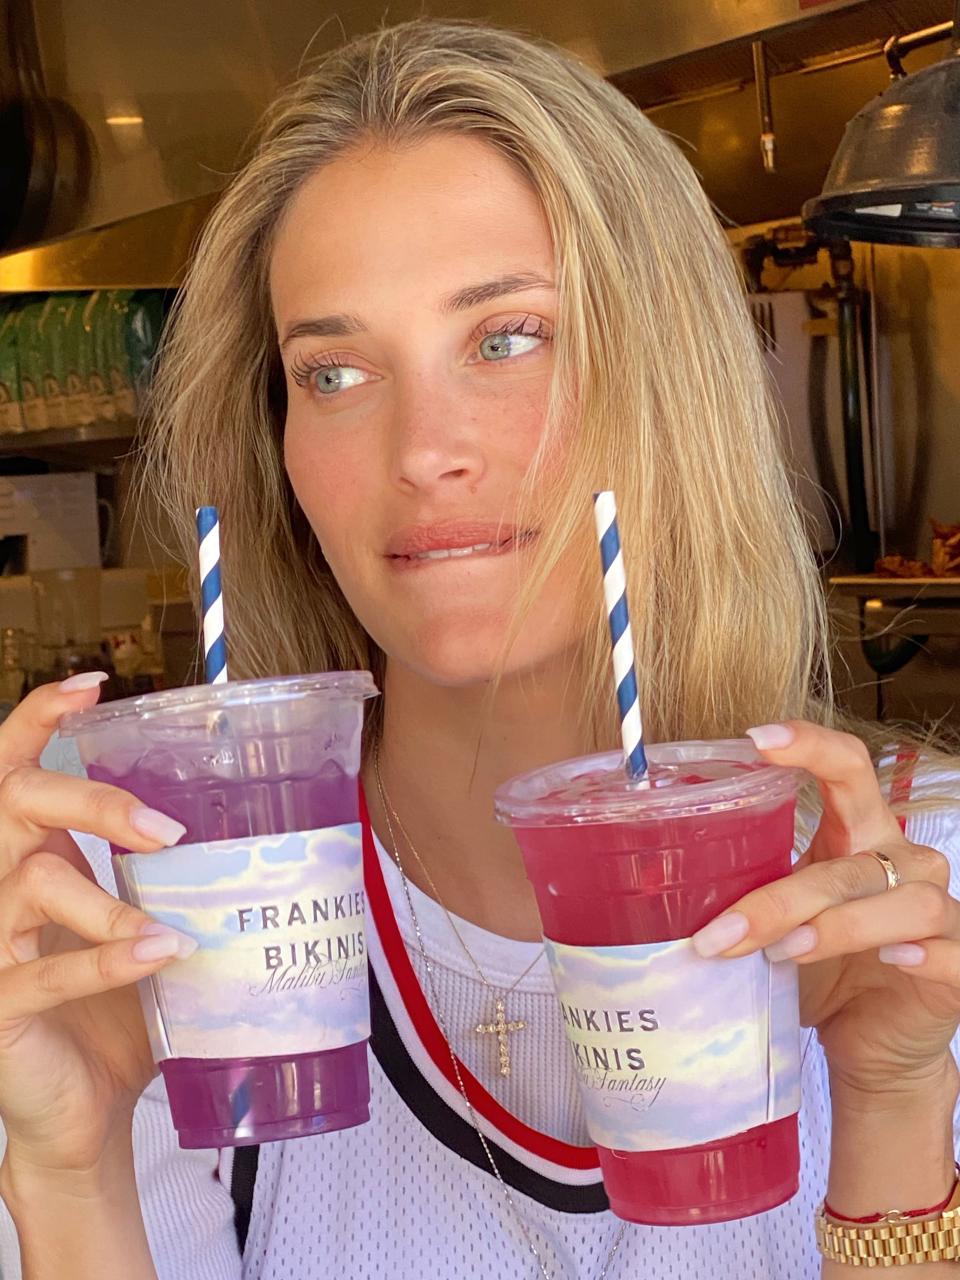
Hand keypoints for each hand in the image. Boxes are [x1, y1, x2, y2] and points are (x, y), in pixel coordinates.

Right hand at [0, 677, 194, 1176]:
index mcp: (29, 854)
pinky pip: (41, 973)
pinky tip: (157, 954)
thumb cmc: (115, 1010)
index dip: (38, 719)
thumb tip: (255, 827)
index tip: (92, 687)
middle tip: (162, 828)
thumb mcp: (139, 924)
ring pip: (30, 882)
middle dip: (91, 800)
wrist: (86, 1111)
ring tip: (175, 928)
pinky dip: (105, 960)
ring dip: (108, 902)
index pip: (13, 767)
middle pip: (14, 802)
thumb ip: (162, 877)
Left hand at [690, 721, 959, 1098]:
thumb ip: (738, 896)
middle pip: (852, 857)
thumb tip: (647, 893)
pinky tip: (890, 960)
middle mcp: (902, 862)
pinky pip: (950, 946)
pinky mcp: (959, 965)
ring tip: (783, 955)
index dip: (810, 744)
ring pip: (902, 899)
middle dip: (781, 896)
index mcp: (858, 836)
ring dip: (836, 926)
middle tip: (720, 934)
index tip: (755, 739)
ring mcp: (936, 911)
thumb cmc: (816, 973)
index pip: (848, 767)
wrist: (870, 1048)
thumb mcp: (774, 926)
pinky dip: (920, 951)